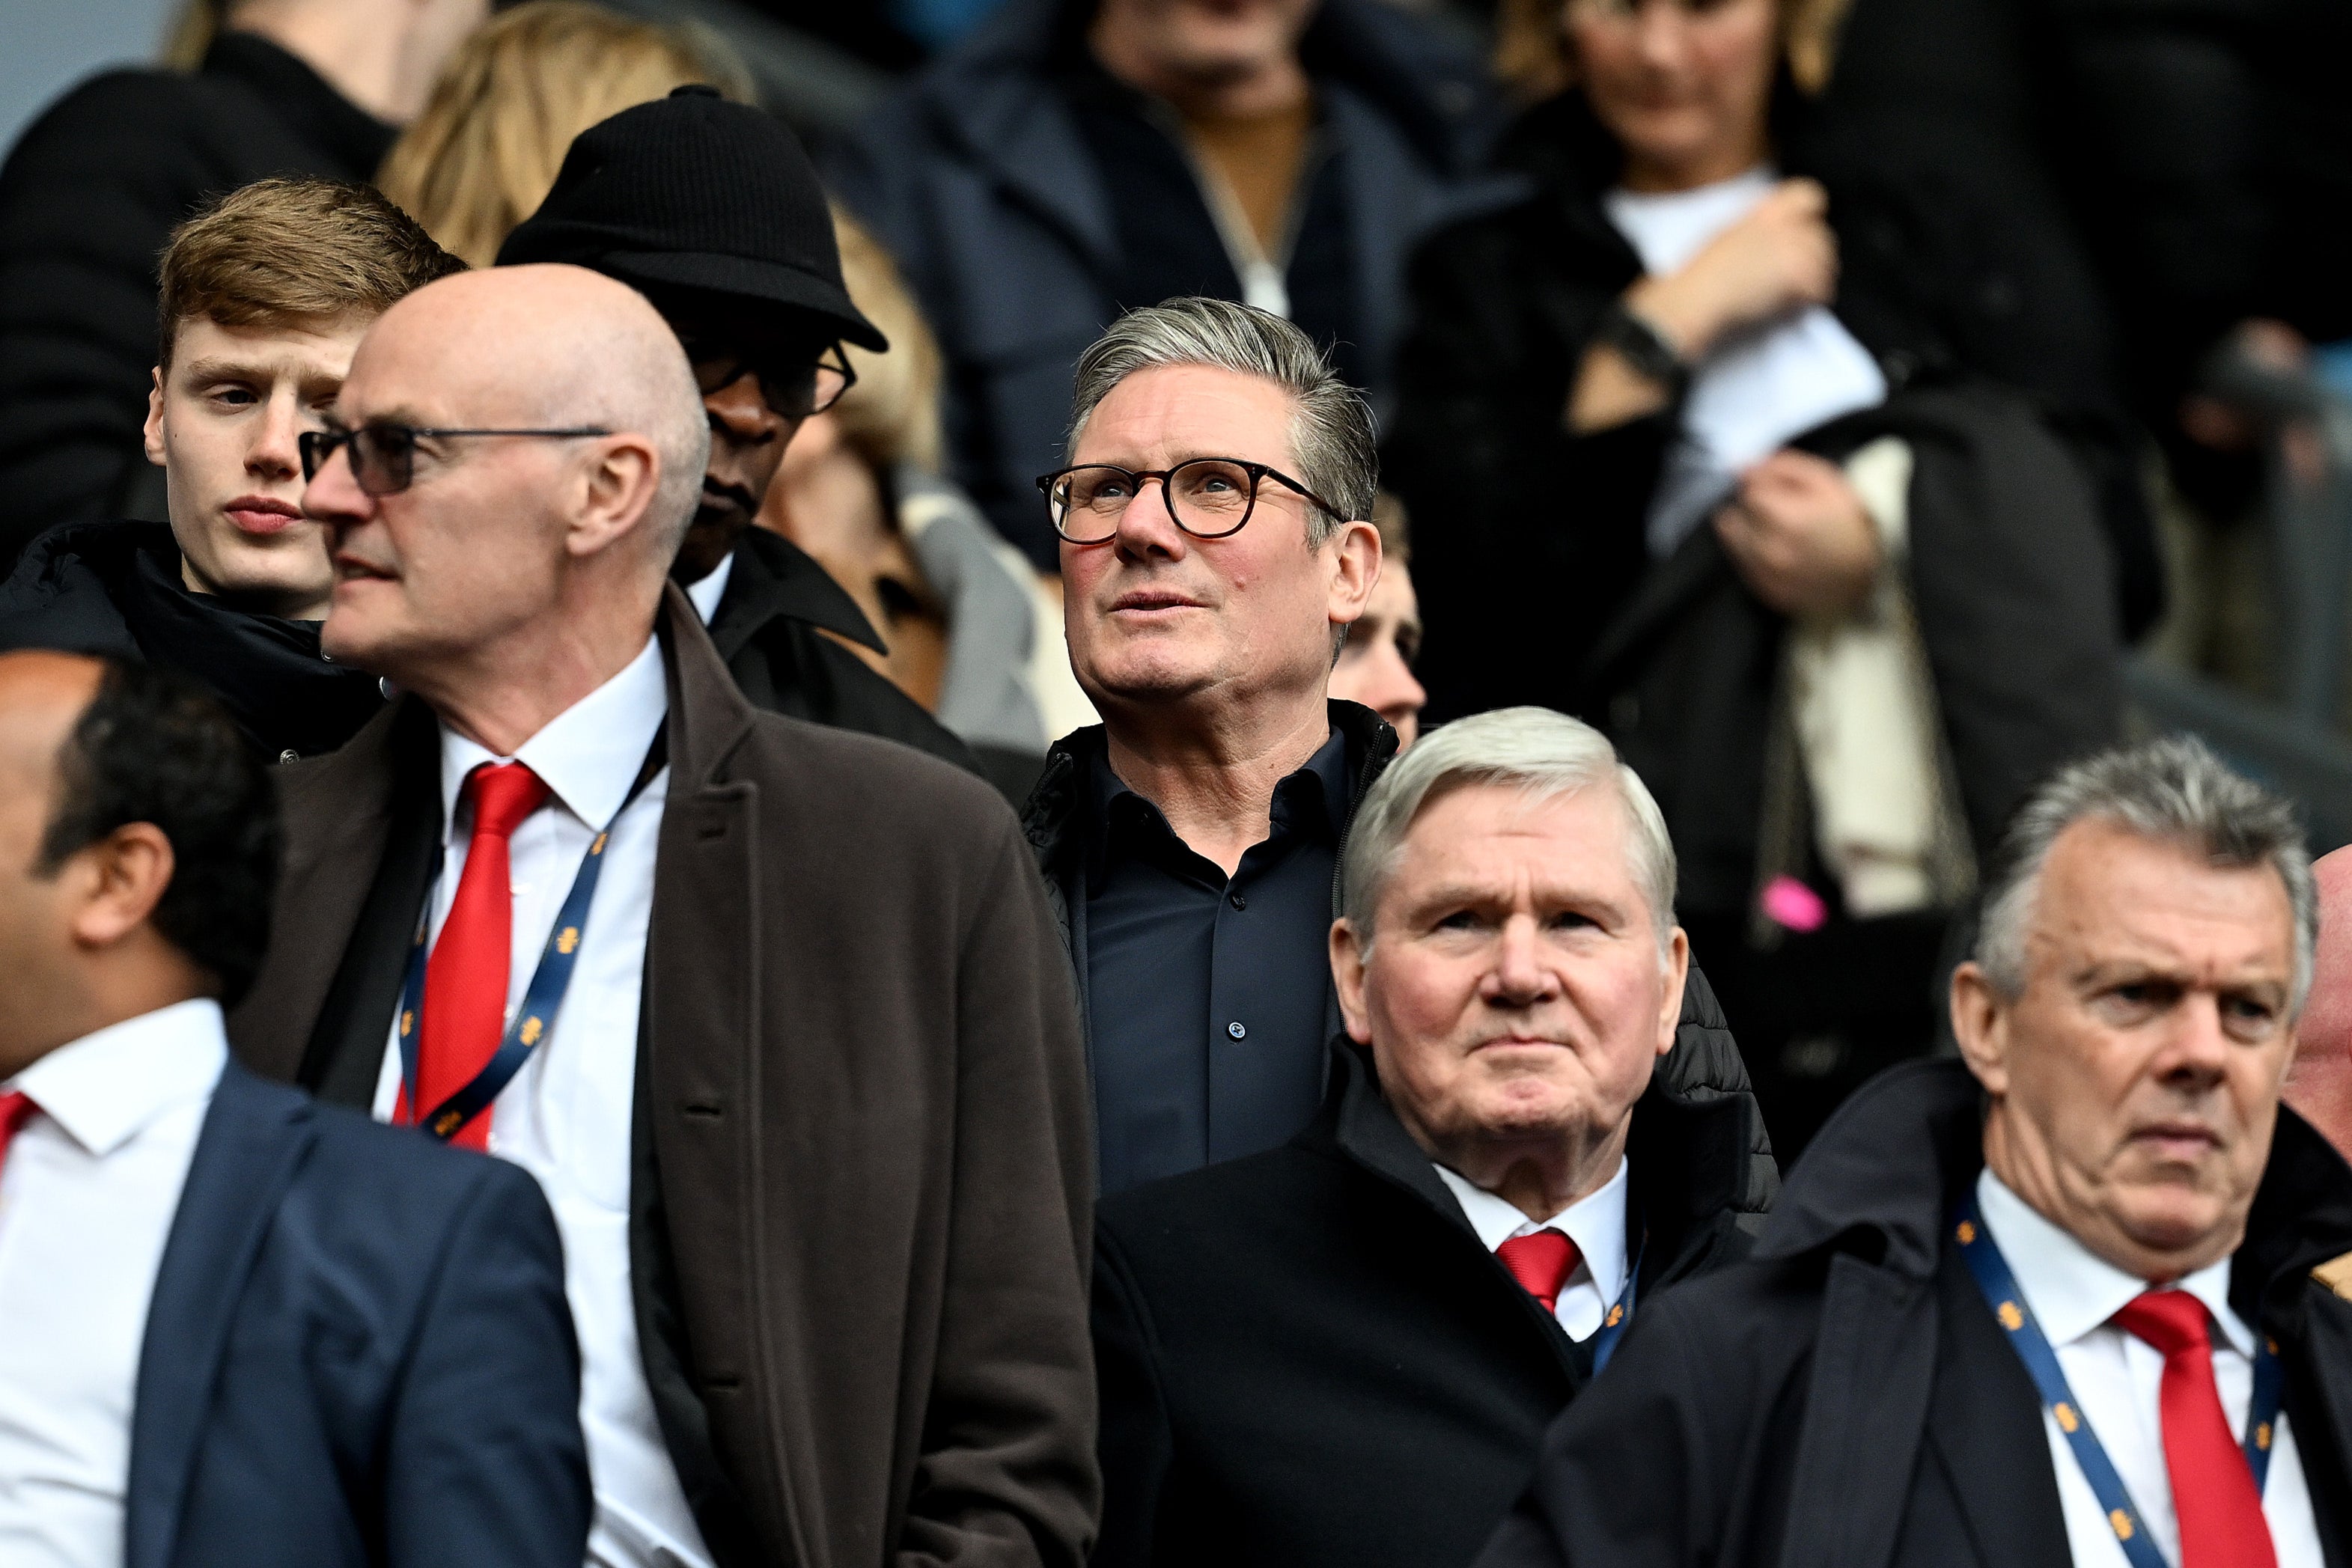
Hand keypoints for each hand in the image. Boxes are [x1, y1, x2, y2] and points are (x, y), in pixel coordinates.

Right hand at [1635, 179, 1837, 359]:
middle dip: (1812, 259)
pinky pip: (1821, 290)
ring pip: (1827, 265)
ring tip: (1784, 294)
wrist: (1697, 297)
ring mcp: (1795, 249)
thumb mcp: (1730, 231)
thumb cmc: (1703, 273)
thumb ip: (1761, 225)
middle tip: (1791, 278)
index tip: (1803, 235)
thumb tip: (1780, 230)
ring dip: (1811, 282)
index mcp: (1768, 210)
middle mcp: (1786, 224)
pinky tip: (1784, 305)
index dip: (1810, 217)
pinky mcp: (1799, 275)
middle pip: (1824, 237)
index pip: (1811, 196)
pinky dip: (1807, 302)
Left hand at [1713, 449, 1879, 617]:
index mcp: (1787, 520)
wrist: (1870, 573)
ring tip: (1777, 530)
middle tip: (1779, 510)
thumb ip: (1784, 467)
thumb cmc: (1850, 522)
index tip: (1777, 488)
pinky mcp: (1766, 591)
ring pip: (1733, 541)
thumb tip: (1745, 465)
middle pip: (1735, 516)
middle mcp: (1770, 551)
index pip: (1748, 491)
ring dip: (1747, 530)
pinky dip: (1753, 553)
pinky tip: (1779, 549)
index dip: (1761, 485)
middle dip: (1752, 508)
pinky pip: (1743, 564)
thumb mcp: (1826, 481)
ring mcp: (1766, 575)